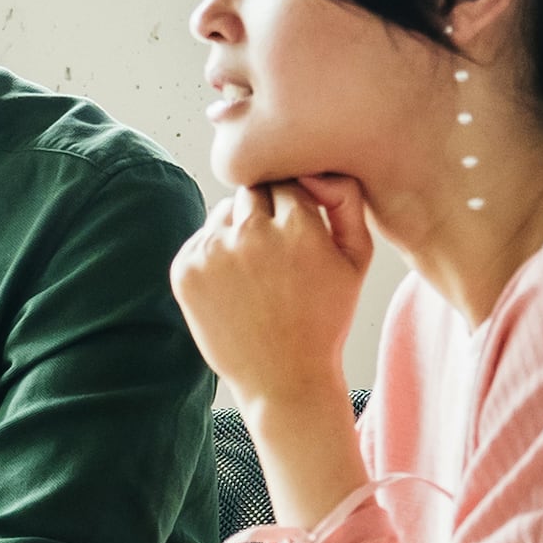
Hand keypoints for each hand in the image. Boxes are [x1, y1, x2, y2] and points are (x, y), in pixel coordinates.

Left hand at [169, 179, 372, 425]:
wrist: (283, 379)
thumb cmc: (325, 317)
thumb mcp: (357, 258)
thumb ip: (346, 200)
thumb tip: (316, 164)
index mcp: (298, 226)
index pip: (288, 181)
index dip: (294, 204)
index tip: (298, 228)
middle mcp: (252, 233)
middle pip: (253, 190)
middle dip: (265, 210)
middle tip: (277, 250)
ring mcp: (213, 251)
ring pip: (224, 213)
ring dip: (238, 229)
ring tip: (257, 273)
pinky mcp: (185, 269)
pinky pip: (201, 238)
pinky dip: (214, 252)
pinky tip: (235, 286)